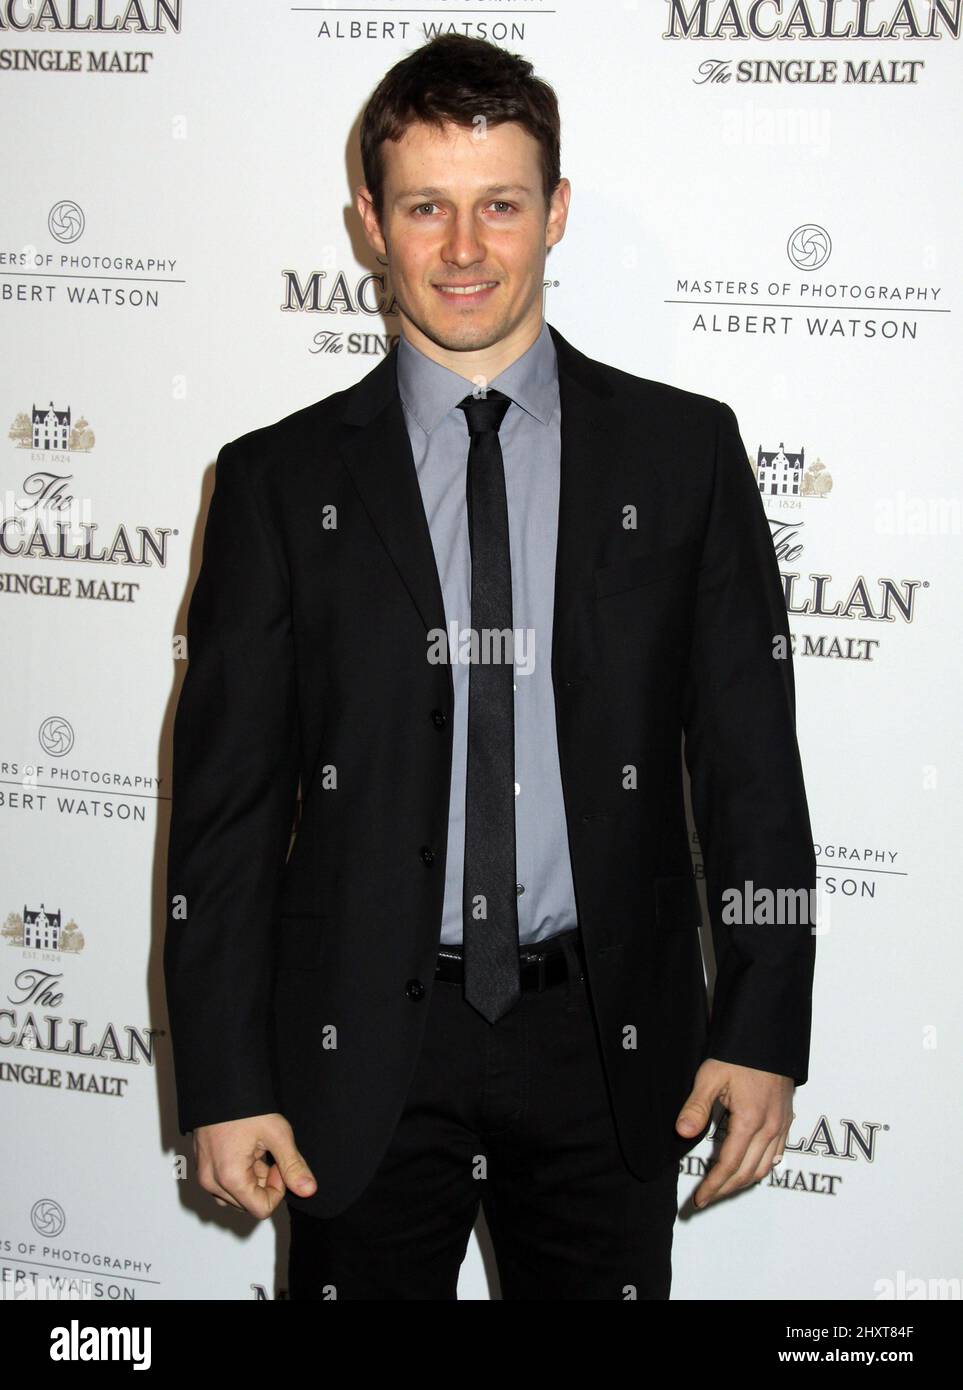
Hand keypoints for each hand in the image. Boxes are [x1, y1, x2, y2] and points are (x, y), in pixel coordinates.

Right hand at [194, 1112, 317, 1217]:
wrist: (218, 1085)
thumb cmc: (245, 1107)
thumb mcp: (277, 1134)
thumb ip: (293, 1165)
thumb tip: (308, 1190)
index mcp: (229, 1178)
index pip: (262, 1209)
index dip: (278, 1190)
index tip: (278, 1164)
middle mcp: (211, 1183)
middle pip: (248, 1204)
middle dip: (264, 1184)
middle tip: (267, 1154)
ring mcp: (204, 1176)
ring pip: (235, 1197)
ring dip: (250, 1180)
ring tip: (255, 1151)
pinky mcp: (201, 1168)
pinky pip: (223, 1186)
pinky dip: (237, 1175)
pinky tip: (243, 1150)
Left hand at [675, 1058, 793, 1208]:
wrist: (768, 1038)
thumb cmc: (738, 1055)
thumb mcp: (710, 1076)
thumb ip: (697, 1107)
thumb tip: (682, 1132)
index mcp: (750, 1121)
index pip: (729, 1165)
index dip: (713, 1186)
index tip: (698, 1199)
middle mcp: (770, 1128)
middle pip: (747, 1173)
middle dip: (725, 1190)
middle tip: (705, 1199)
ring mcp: (781, 1126)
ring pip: (764, 1168)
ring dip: (742, 1182)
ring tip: (722, 1188)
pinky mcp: (786, 1120)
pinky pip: (776, 1155)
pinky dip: (760, 1168)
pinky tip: (748, 1168)